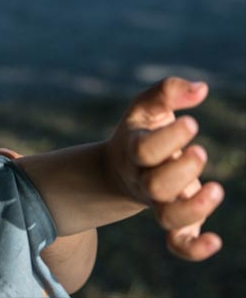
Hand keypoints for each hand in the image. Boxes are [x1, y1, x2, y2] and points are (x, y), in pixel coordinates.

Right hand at [106, 77, 223, 260]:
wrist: (121, 169)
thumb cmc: (141, 131)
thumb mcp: (146, 108)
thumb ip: (167, 92)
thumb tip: (201, 89)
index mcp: (134, 151)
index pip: (144, 149)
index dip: (168, 138)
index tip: (192, 122)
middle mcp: (144, 180)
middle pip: (155, 186)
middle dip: (180, 171)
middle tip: (199, 151)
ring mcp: (158, 203)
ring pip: (167, 218)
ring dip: (192, 208)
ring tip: (216, 189)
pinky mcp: (175, 221)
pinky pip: (177, 243)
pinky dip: (193, 249)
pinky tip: (215, 241)